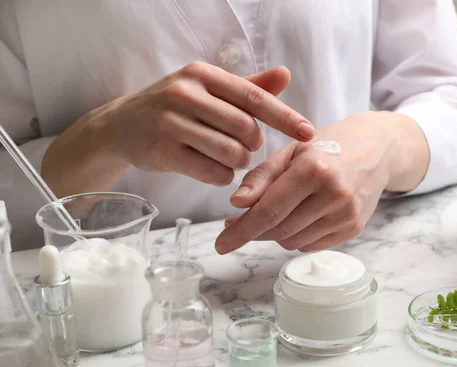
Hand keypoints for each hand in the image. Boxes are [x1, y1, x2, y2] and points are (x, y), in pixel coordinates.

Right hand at [42, 62, 314, 196]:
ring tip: (229, 157)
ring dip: (239, 162)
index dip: (285, 117)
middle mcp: (185, 93)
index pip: (254, 97)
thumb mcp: (208, 90)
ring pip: (231, 152)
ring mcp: (170, 123)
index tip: (309, 134)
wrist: (121, 126)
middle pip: (246, 128)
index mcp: (202, 74)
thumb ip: (248, 87)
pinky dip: (221, 176)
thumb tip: (285, 74)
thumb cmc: (175, 107)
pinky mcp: (162, 152)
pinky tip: (212, 168)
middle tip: (244, 146)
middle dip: (254, 144)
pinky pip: (212, 172)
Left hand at [214, 112, 415, 253]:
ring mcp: (347, 215)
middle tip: (238, 222)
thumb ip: (261, 177)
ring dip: (274, 233)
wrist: (376, 150)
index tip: (221, 244)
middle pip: (279, 230)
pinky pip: (310, 245)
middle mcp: (335, 194)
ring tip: (275, 212)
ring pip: (292, 242)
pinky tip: (299, 216)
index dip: (241, 231)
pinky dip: (296, 236)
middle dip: (253, 230)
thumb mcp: (291, 151)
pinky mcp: (354, 229)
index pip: (269, 211)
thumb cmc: (328, 146)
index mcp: (314, 169)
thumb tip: (236, 204)